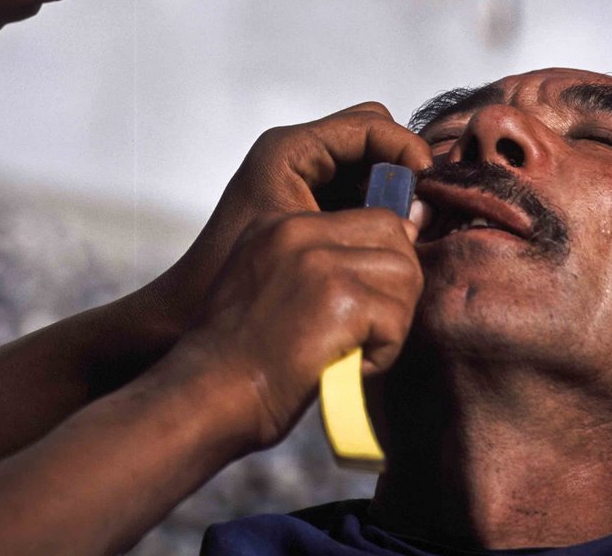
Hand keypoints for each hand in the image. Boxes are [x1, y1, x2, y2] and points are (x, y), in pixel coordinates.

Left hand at [163, 102, 431, 319]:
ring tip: (409, 231)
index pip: (369, 123)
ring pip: (373, 171)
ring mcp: (306, 183)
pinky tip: (388, 246)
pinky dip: (380, 214)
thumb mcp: (306, 241)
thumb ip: (364, 220)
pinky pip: (362, 197)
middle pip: (375, 141)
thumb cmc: (232, 281)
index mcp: (290, 151)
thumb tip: (416, 211)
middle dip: (403, 170)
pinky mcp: (312, 210)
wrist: (191, 318)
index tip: (427, 182)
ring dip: (395, 195)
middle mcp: (299, 158)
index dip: (404, 147)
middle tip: (421, 210)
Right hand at [168, 203, 423, 449]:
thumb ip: (312, 263)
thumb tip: (382, 258)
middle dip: (398, 284)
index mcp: (281, 224)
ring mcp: (321, 262)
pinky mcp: (341, 299)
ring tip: (360, 348)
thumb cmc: (234, 357)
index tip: (370, 299)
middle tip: (373, 326)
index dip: (383, 260)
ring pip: (404, 274)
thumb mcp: (262, 283)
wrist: (207, 394)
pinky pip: (397, 318)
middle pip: (393, 235)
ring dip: (394, 319)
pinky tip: (351, 367)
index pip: (369, 217)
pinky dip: (385, 353)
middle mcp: (300, 231)